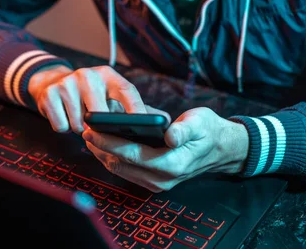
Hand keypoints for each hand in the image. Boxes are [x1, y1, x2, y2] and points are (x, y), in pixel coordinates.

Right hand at [28, 65, 151, 133]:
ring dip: (81, 128)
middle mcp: (88, 75)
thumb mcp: (110, 94)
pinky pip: (61, 126)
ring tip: (79, 117)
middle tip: (98, 126)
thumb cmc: (89, 95)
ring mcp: (67, 83)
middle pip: (100, 113)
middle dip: (100, 127)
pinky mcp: (49, 94)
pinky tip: (65, 116)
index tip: (145, 127)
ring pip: (80, 124)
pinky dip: (64, 127)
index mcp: (108, 75)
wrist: (51, 83)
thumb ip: (135, 107)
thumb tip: (165, 121)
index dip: (137, 109)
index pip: (127, 91)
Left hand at [82, 107, 248, 191]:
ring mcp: (158, 184)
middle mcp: (163, 179)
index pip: (132, 154)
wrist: (221, 149)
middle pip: (121, 164)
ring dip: (103, 154)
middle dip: (100, 148)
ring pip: (120, 170)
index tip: (92, 130)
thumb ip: (185, 129)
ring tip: (90, 136)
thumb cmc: (208, 131)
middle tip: (84, 130)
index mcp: (173, 163)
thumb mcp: (200, 122)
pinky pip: (126, 172)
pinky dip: (112, 159)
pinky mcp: (154, 182)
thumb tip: (169, 136)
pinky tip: (103, 145)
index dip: (109, 142)